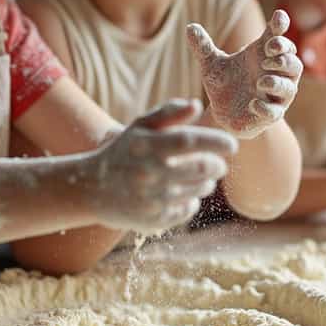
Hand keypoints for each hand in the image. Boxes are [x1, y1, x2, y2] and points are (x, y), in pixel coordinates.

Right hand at [83, 98, 237, 232]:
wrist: (92, 188)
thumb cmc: (124, 151)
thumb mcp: (140, 126)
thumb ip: (169, 112)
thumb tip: (197, 105)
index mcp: (147, 146)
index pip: (190, 141)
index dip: (216, 142)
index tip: (232, 145)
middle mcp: (149, 173)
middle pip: (201, 169)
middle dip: (217, 165)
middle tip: (219, 163)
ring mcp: (152, 199)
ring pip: (197, 189)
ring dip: (206, 182)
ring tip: (200, 176)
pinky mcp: (153, 220)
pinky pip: (187, 209)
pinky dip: (192, 200)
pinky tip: (183, 192)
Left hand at [186, 10, 301, 138]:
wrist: (222, 113)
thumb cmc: (224, 83)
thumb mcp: (211, 64)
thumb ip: (203, 47)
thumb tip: (190, 27)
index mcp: (263, 55)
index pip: (277, 36)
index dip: (280, 25)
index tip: (279, 16)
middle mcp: (275, 74)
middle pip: (292, 60)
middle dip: (284, 53)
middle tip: (270, 49)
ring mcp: (275, 95)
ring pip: (289, 86)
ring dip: (278, 82)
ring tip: (261, 81)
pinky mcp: (270, 114)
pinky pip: (275, 111)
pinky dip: (266, 107)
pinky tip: (253, 104)